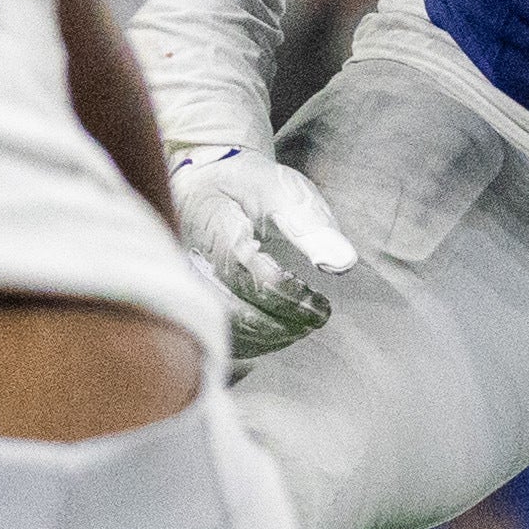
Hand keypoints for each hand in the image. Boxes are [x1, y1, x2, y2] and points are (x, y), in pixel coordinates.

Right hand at [170, 145, 361, 357]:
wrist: (202, 186)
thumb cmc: (245, 186)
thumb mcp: (281, 189)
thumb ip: (310, 225)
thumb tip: (343, 263)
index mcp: (212, 225)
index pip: (246, 271)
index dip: (286, 293)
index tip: (320, 302)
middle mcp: (188, 260)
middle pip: (232, 309)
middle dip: (282, 321)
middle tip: (319, 317)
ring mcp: (185, 283)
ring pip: (223, 328)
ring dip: (270, 336)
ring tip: (304, 324)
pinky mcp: (188, 299)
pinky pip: (215, 334)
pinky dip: (252, 342)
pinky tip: (279, 332)